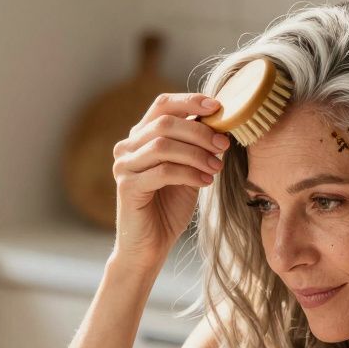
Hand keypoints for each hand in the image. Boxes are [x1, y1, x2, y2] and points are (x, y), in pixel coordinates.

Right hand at [111, 93, 231, 271]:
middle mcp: (127, 147)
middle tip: (224, 144)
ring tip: (217, 167)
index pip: (162, 105)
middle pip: (165, 123)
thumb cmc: (169, 208)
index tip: (218, 107)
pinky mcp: (127, 186)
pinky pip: (163, 171)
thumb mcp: (188, 169)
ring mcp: (124, 166)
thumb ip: (196, 146)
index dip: (190, 101)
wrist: (150, 246)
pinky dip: (189, 174)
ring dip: (197, 154)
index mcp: (140, 137)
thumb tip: (220, 121)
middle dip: (200, 131)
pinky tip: (206, 183)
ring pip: (163, 145)